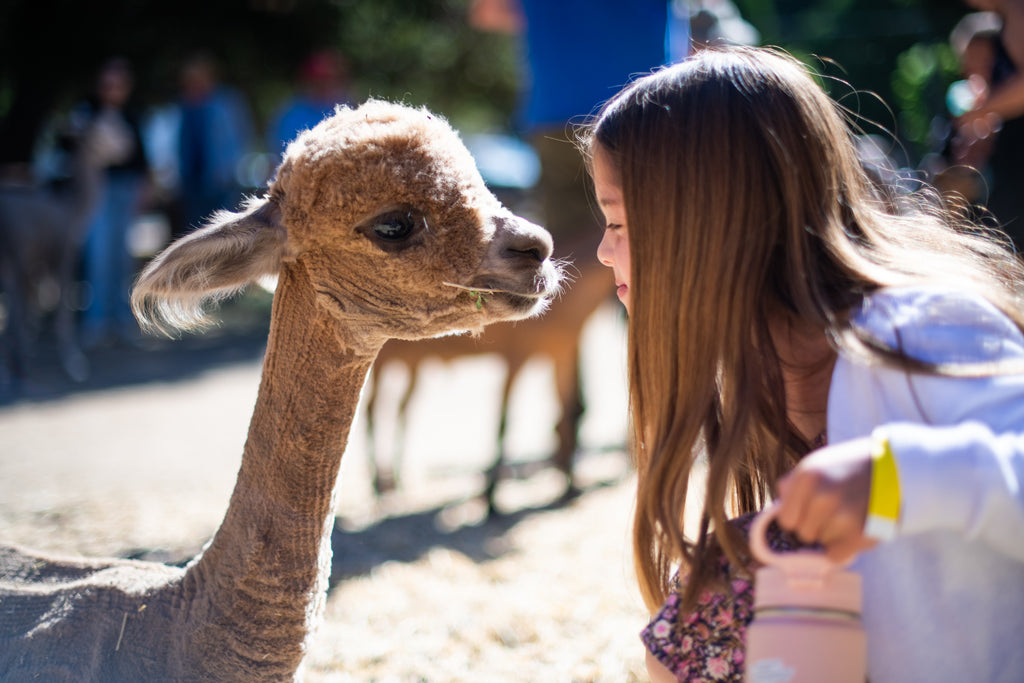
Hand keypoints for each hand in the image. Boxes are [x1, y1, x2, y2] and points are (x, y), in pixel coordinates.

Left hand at [775, 437, 878, 562]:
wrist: (898, 471)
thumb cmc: (852, 468)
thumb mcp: (819, 463)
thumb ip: (794, 484)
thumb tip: (777, 509)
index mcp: (808, 476)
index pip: (786, 519)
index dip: (797, 518)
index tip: (809, 512)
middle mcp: (822, 496)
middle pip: (803, 534)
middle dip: (816, 526)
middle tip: (835, 512)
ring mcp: (843, 516)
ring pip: (822, 544)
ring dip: (833, 535)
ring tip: (850, 516)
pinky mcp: (861, 535)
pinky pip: (836, 556)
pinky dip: (845, 547)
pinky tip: (856, 530)